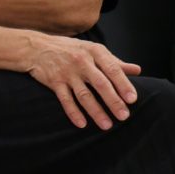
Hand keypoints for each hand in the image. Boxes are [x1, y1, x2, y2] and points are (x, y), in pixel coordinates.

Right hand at [20, 34, 143, 129]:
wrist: (37, 48)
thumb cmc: (70, 49)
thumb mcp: (93, 51)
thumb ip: (114, 62)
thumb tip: (137, 70)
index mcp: (95, 52)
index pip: (112, 70)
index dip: (123, 85)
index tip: (132, 99)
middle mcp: (82, 61)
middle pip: (100, 84)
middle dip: (113, 101)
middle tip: (124, 116)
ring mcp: (67, 72)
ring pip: (84, 95)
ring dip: (96, 111)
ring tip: (107, 125)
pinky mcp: (54, 82)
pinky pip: (65, 100)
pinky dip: (73, 112)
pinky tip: (82, 124)